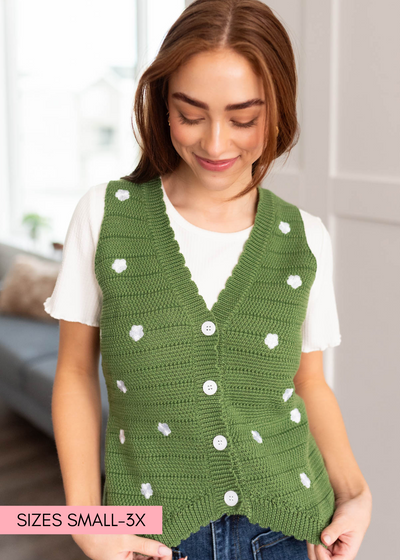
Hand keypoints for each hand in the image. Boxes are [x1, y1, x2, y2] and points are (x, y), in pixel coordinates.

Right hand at [71, 533, 185, 559]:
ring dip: (158, 556)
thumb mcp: (127, 539)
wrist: (85, 527)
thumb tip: (166, 552)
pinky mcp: (126, 555)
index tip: (181, 557)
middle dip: (164, 559)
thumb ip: (147, 547)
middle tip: (183, 556)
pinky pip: (141, 556)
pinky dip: (151, 552)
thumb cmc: (103, 533)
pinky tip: (160, 547)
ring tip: (172, 551)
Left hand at [306, 487, 371, 559]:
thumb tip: (324, 540)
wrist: (351, 500)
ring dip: (310, 541)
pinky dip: (309, 535)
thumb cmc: (354, 512)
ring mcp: (329, 545)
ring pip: (314, 551)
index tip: (320, 540)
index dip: (322, 555)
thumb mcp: (344, 521)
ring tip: (313, 527)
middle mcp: (337, 552)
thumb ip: (334, 531)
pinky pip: (312, 540)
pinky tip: (312, 525)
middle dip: (314, 548)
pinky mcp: (322, 536)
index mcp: (346, 553)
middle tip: (314, 532)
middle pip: (319, 559)